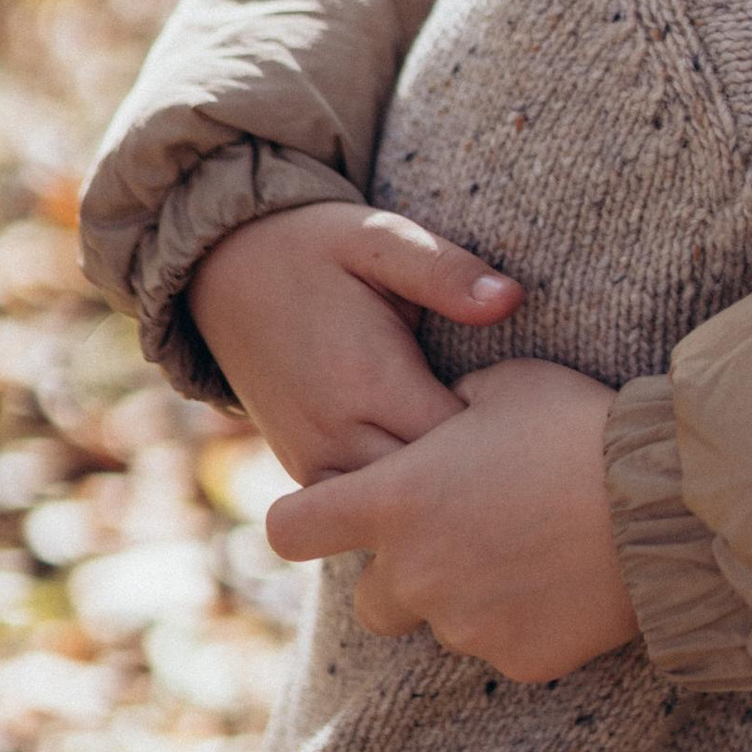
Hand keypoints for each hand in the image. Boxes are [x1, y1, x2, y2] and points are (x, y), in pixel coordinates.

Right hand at [188, 204, 522, 481]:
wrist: (223, 268)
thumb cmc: (317, 247)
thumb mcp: (381, 239)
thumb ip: (447, 271)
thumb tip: (512, 299)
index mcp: (367, 381)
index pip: (460, 447)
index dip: (503, 438)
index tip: (528, 411)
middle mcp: (336, 435)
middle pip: (429, 493)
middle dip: (476, 476)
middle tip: (520, 446)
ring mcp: (313, 462)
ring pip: (393, 513)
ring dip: (436, 494)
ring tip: (481, 461)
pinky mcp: (303, 470)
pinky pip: (360, 509)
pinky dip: (397, 500)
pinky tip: (437, 471)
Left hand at [264, 359, 633, 681]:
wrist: (668, 500)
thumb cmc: (581, 427)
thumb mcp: (508, 384)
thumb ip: (454, 408)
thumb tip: (449, 417)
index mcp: (396, 500)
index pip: (293, 530)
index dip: (308, 524)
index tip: (334, 518)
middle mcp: (416, 572)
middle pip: (370, 600)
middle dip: (406, 574)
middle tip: (468, 537)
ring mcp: (466, 625)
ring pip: (444, 623)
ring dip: (470, 596)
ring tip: (537, 551)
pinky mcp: (520, 659)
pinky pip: (505, 646)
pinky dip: (526, 622)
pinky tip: (569, 582)